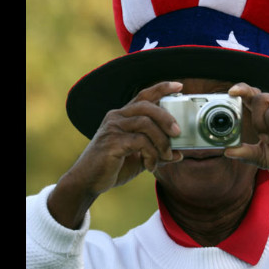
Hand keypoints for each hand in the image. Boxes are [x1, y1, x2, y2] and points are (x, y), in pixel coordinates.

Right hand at [48, 81, 183, 227]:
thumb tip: (180, 154)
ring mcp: (113, 129)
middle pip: (147, 106)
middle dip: (167, 118)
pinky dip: (151, 154)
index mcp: (122, 116)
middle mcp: (116, 117)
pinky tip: (150, 166)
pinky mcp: (112, 142)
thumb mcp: (139, 158)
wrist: (88, 182)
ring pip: (146, 123)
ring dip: (161, 141)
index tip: (179, 86)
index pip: (143, 96)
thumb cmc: (113, 167)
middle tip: (178, 133)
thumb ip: (157, 153)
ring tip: (166, 155)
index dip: (161, 88)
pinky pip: (140, 142)